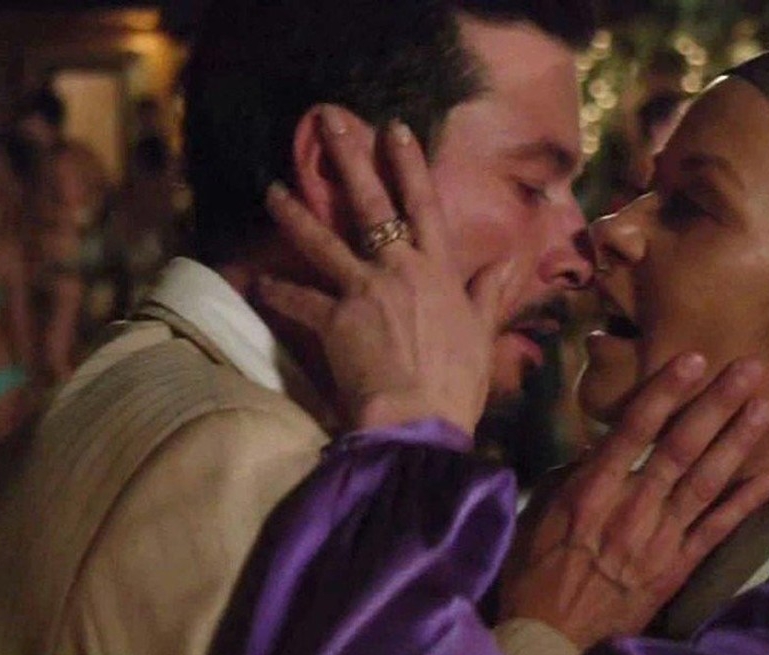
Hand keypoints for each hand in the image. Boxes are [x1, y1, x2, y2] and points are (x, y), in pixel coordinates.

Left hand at [258, 106, 519, 435]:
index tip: (394, 130)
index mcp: (439, 271)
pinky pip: (299, 299)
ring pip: (323, 242)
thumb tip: (513, 260)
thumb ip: (491, 291)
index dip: (410, 165)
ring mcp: (364, 290)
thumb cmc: (458, 381)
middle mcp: (400, 269)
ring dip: (295, 214)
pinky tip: (255, 281)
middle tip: (329, 122)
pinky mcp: (334, 319)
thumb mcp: (483, 332)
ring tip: (271, 190)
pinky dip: (278, 292)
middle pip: (372, 206)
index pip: (424, 206)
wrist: (420, 418)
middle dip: (351, 160)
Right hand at [499, 354, 768, 650]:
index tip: (693, 358)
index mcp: (593, 490)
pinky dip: (743, 505)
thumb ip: (575, 476)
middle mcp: (633, 508)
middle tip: (750, 367)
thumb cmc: (534, 570)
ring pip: (707, 482)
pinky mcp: (677, 568)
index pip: (635, 429)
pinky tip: (768, 478)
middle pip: (681, 447)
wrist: (548, 637)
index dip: (666, 391)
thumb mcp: (541, 512)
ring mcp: (660, 539)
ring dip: (737, 441)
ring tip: (764, 407)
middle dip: (717, 404)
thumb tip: (604, 447)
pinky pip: (716, 531)